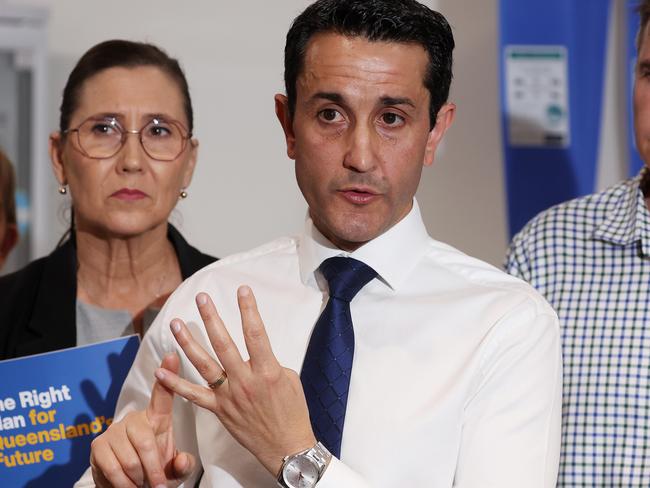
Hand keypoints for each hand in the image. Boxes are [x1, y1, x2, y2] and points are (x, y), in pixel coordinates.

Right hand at [90, 353, 195, 486]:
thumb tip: (182, 461)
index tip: (173, 354)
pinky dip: (124, 485)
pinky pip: (112, 468)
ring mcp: (114, 430)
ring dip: (139, 480)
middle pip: (147, 442)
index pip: (162, 395)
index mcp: (157, 418)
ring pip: (131, 460)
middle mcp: (135, 419)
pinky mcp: (98, 445)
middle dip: (154, 470)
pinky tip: (129, 487)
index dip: (168, 374)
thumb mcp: (173, 470)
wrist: (129, 486)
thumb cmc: (156, 472)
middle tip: (159, 486)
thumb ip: (182, 465)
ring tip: (143, 485)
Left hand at [154, 286, 316, 475]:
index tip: (242, 290)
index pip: (256, 333)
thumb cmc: (293, 412)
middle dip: (211, 318)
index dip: (248, 309)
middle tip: (201, 298)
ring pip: (204, 364)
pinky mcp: (219, 410)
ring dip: (188, 343)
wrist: (287, 447)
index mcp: (267, 371)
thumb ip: (269, 362)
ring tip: (176, 324)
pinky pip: (194, 395)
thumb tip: (255, 352)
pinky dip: (176, 384)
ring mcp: (229, 396)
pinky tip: (160, 371)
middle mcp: (245, 381)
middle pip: (224, 344)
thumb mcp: (289, 379)